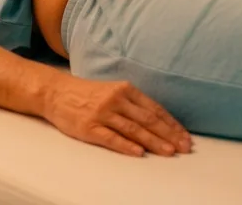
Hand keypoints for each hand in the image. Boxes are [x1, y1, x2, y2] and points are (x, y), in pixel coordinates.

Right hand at [42, 73, 192, 157]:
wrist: (57, 93)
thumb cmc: (89, 94)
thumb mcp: (114, 90)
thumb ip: (134, 103)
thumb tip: (160, 122)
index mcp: (125, 89)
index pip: (154, 108)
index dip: (171, 124)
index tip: (185, 136)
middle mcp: (116, 99)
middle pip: (148, 119)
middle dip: (168, 134)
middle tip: (184, 147)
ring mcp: (102, 113)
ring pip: (133, 129)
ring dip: (153, 142)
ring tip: (169, 152)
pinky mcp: (89, 127)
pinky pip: (111, 138)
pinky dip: (126, 146)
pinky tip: (139, 153)